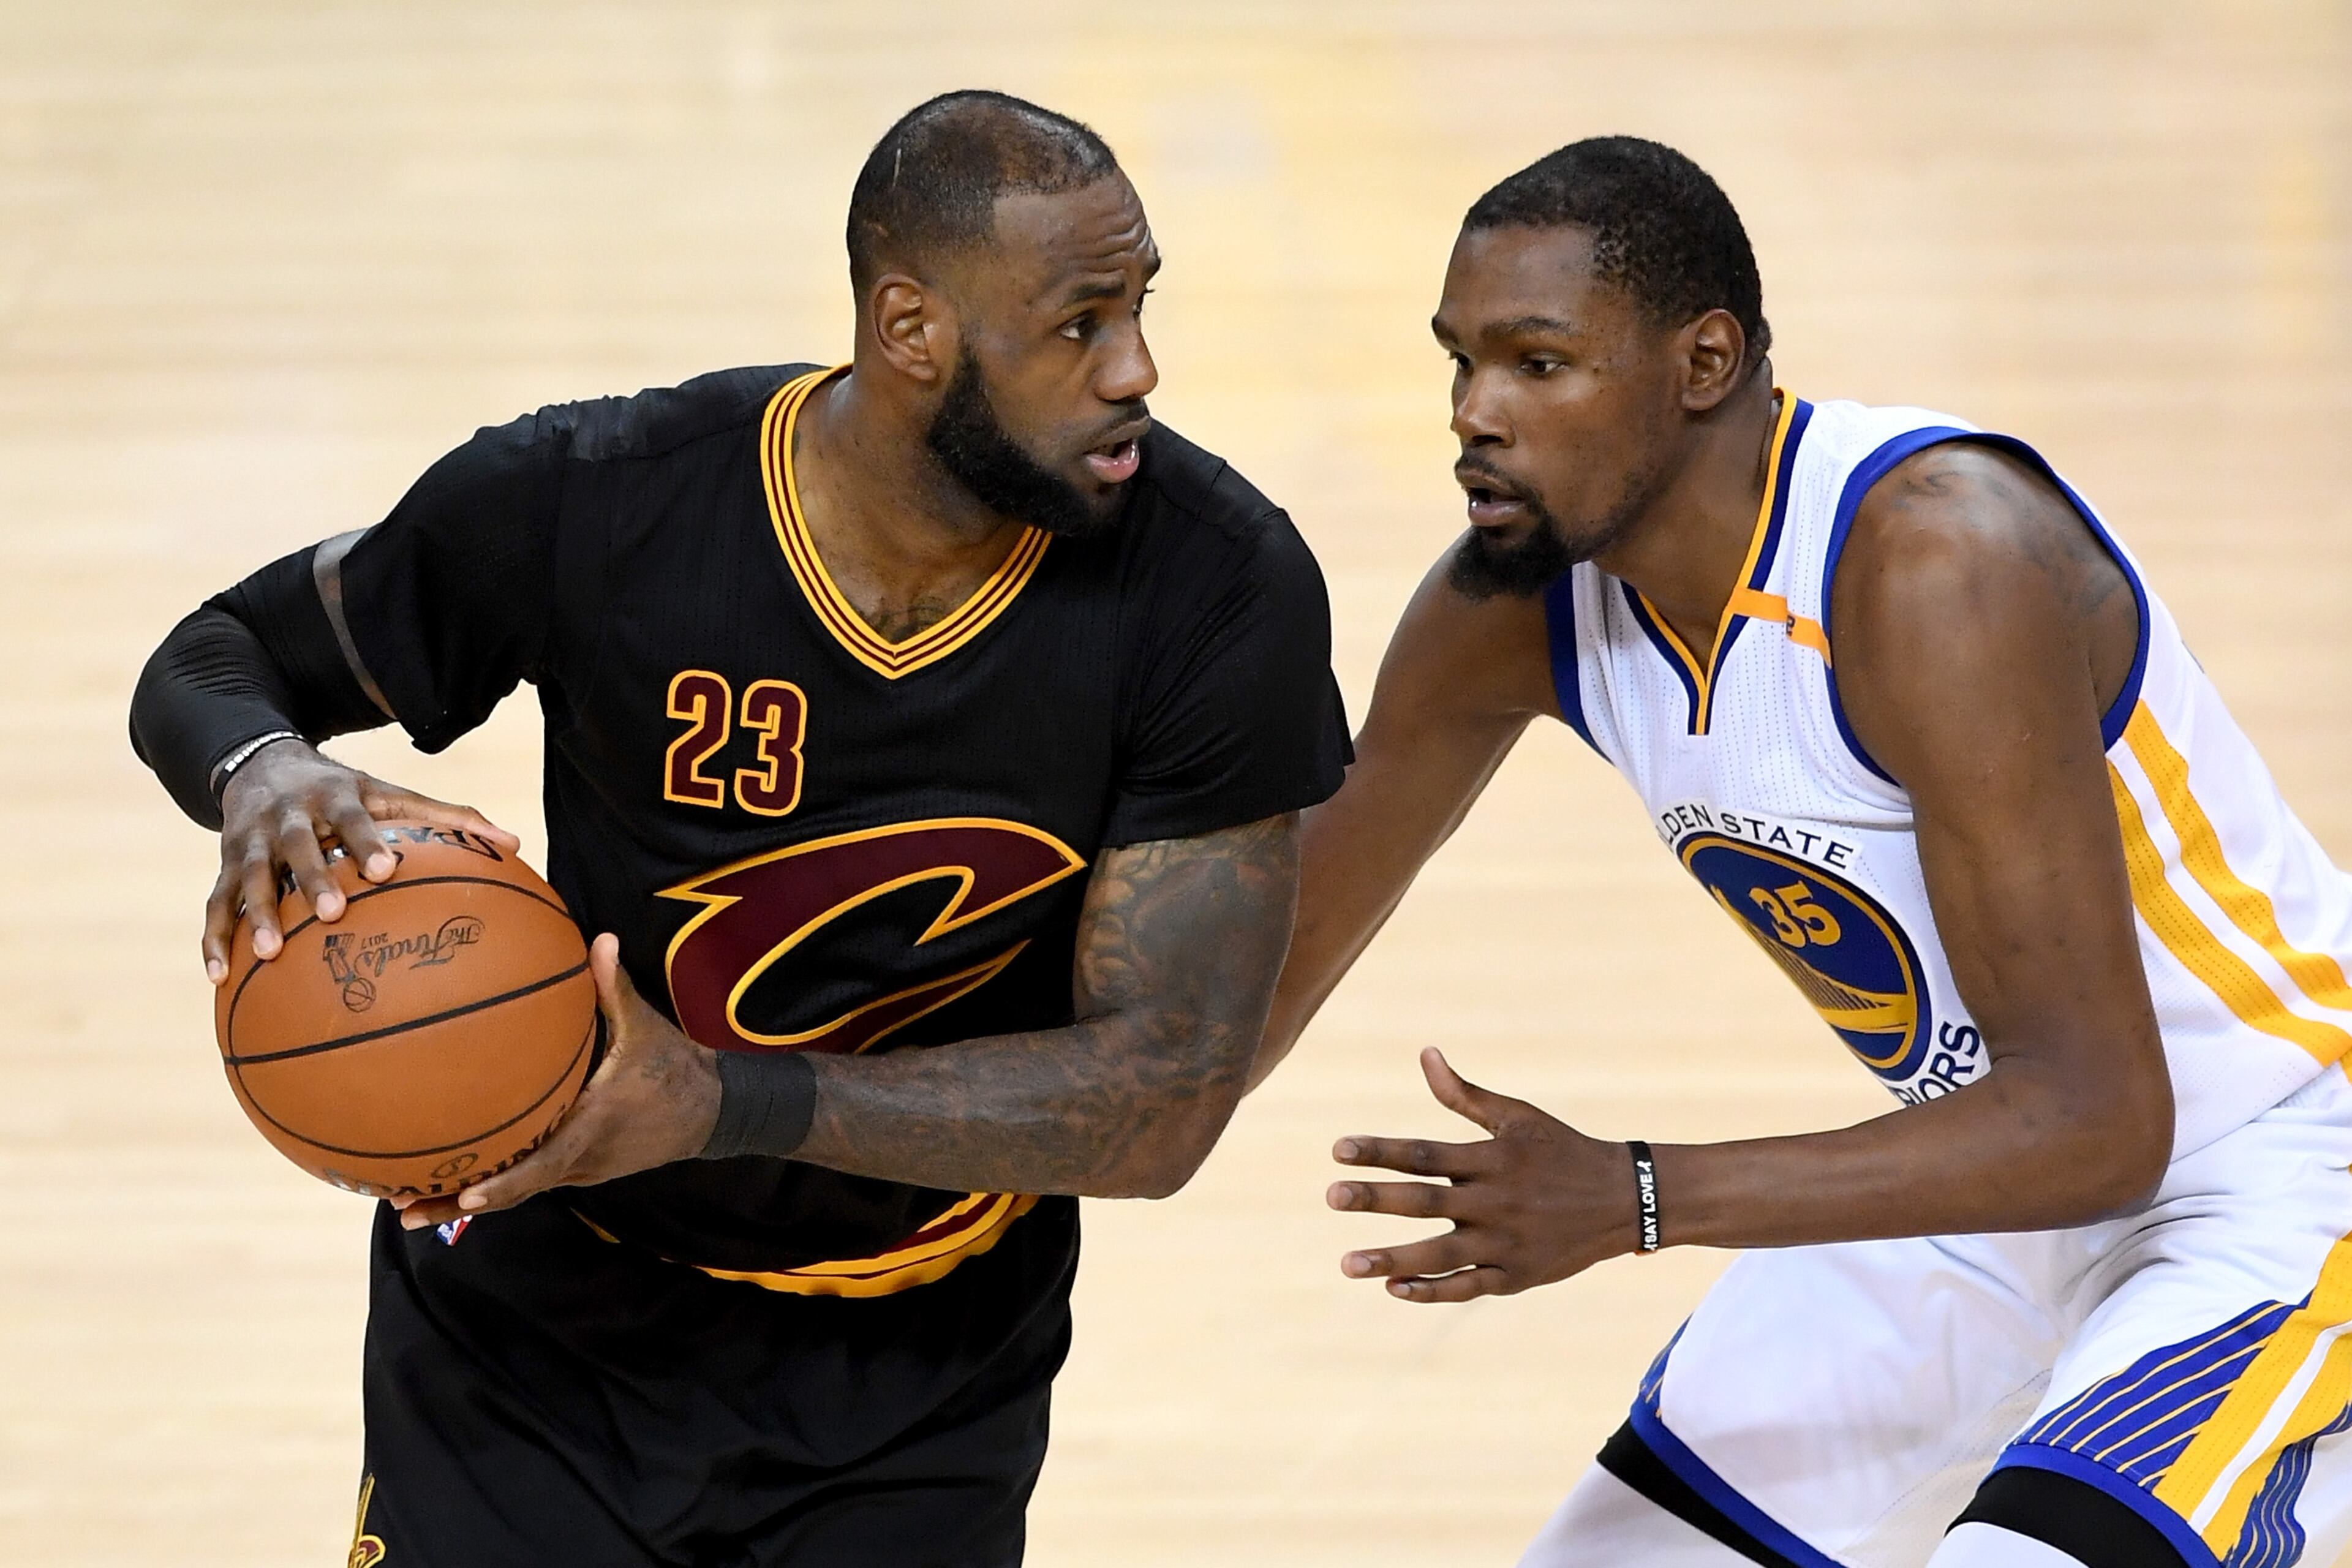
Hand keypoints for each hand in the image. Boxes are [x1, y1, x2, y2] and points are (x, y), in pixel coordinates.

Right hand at [205, 740, 519, 981]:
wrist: (261, 762)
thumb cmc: (343, 791)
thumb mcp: (390, 793)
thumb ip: (448, 817)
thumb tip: (514, 843)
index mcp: (333, 795)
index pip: (352, 817)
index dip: (365, 841)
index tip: (386, 870)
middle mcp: (287, 816)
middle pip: (295, 847)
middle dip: (311, 878)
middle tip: (330, 914)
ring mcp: (250, 842)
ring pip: (249, 879)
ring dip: (256, 915)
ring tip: (267, 955)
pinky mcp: (224, 867)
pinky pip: (215, 905)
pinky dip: (213, 939)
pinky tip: (218, 978)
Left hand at [395, 934, 721, 1230]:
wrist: (713, 1112)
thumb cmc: (677, 1069)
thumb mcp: (650, 1028)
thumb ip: (617, 989)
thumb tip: (599, 940)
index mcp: (593, 1127)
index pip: (543, 1166)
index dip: (504, 1183)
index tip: (466, 1193)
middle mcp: (583, 1159)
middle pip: (515, 1191)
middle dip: (457, 1202)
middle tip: (402, 1206)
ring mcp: (582, 1169)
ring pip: (520, 1190)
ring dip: (468, 1199)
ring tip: (409, 1202)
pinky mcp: (583, 1167)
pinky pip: (533, 1177)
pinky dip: (496, 1183)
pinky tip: (461, 1175)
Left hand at [1326, 1047, 1638, 1301]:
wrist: (1624, 1201)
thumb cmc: (1561, 1150)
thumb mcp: (1518, 1117)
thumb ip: (1465, 1095)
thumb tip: (1425, 1055)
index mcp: (1493, 1159)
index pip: (1425, 1153)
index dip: (1381, 1150)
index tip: (1338, 1150)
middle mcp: (1496, 1202)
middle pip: (1426, 1202)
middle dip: (1376, 1199)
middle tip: (1331, 1196)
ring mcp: (1505, 1245)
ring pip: (1440, 1255)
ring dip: (1392, 1259)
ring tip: (1347, 1263)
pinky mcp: (1515, 1278)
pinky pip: (1467, 1287)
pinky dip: (1432, 1291)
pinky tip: (1394, 1289)